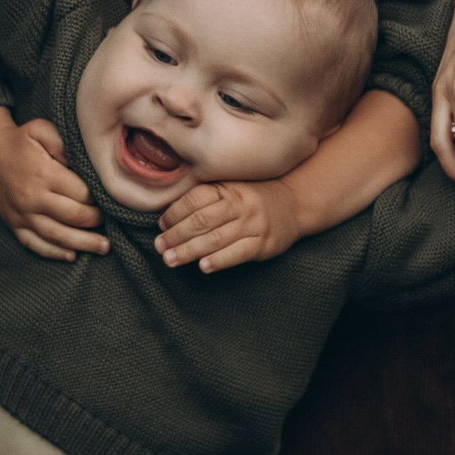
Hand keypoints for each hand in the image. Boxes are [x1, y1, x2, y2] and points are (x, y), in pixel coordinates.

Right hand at [0, 110, 106, 258]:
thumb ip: (64, 143)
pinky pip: (35, 244)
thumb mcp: (41, 130)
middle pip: (72, 216)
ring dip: (83, 244)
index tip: (108, 197)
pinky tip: (72, 255)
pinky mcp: (14, 225)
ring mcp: (22, 215)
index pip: (80, 193)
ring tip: (104, 247)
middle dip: (96, 221)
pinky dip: (54, 253)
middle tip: (110, 219)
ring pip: (57, 236)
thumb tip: (85, 162)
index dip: (98, 197)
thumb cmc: (20, 141)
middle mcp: (32, 197)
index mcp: (43, 173)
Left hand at [156, 179, 301, 275]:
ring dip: (189, 251)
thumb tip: (169, 215)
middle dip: (176, 235)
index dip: (175, 213)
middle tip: (160, 246)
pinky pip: (238, 253)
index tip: (161, 225)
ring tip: (171, 259)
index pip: (195, 199)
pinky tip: (203, 267)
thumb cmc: (254, 197)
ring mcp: (253, 224)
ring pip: (215, 239)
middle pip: (201, 221)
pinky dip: (219, 260)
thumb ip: (207, 197)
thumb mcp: (232, 188)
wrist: (294, 204)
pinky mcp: (263, 243)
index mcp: (228, 188)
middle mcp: (240, 205)